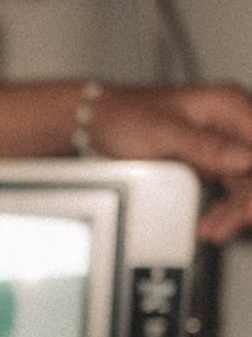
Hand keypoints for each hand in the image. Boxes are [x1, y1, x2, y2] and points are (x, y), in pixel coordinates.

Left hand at [91, 84, 251, 242]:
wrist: (100, 123)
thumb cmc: (126, 116)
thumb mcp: (164, 132)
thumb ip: (205, 145)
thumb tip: (244, 158)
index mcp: (227, 105)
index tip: (249, 208)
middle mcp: (230, 123)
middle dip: (246, 202)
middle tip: (227, 226)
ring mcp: (222, 145)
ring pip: (245, 184)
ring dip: (232, 211)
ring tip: (213, 231)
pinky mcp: (210, 163)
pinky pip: (228, 191)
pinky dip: (221, 210)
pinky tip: (210, 225)